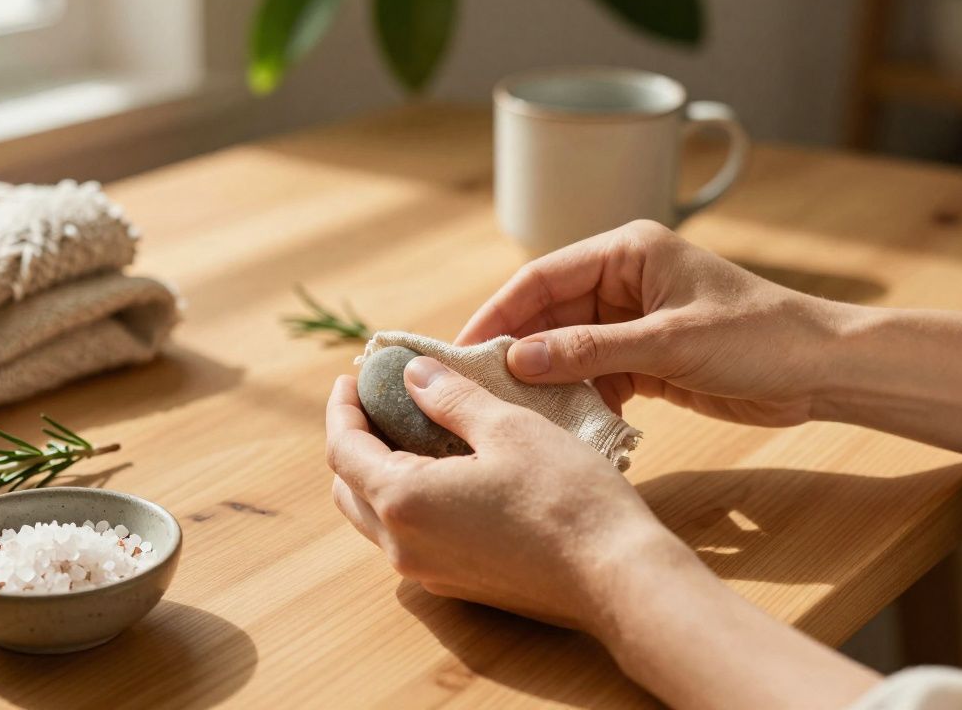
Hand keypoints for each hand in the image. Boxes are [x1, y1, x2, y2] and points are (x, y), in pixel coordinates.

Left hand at [325, 356, 685, 631]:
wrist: (618, 579)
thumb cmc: (567, 497)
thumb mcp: (508, 428)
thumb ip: (450, 398)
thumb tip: (413, 375)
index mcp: (404, 502)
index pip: (343, 449)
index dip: (343, 408)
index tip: (354, 378)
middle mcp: (403, 547)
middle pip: (349, 487)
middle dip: (356, 439)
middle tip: (382, 400)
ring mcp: (430, 572)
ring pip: (377, 517)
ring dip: (381, 471)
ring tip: (414, 429)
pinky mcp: (458, 585)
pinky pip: (411, 537)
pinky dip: (409, 498)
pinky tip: (447, 469)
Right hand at [456, 219, 843, 426]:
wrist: (823, 372)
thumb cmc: (757, 337)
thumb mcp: (669, 342)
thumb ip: (590, 352)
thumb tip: (518, 360)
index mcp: (626, 252)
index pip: (541, 277)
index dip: (498, 313)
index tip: (462, 350)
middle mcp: (623, 280)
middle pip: (548, 314)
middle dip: (517, 351)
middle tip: (477, 390)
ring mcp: (633, 321)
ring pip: (568, 350)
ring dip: (547, 381)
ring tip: (515, 413)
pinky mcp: (646, 358)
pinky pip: (595, 376)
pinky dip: (581, 398)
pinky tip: (567, 424)